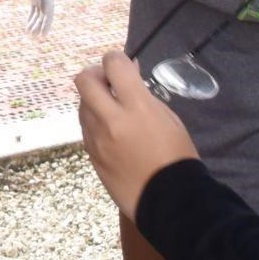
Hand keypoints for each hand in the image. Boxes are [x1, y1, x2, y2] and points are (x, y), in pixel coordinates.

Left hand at [15, 0, 55, 35]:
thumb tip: (47, 8)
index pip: (49, 14)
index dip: (47, 25)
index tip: (44, 33)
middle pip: (44, 17)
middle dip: (40, 26)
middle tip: (37, 36)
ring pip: (38, 15)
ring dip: (35, 24)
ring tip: (30, 33)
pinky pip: (33, 11)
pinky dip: (31, 18)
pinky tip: (28, 26)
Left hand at [76, 51, 200, 218]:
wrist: (169, 201)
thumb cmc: (177, 157)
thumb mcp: (169, 119)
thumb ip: (144, 96)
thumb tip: (129, 76)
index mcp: (137, 108)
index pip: (114, 65)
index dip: (116, 58)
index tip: (122, 63)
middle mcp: (111, 120)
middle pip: (84, 80)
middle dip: (95, 74)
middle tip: (109, 82)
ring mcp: (96, 138)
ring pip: (82, 104)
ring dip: (93, 100)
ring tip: (112, 109)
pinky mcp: (90, 154)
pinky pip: (85, 127)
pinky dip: (94, 121)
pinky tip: (110, 130)